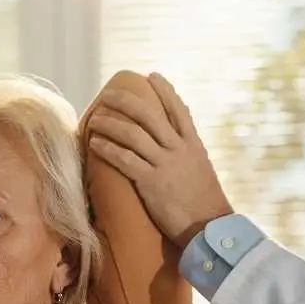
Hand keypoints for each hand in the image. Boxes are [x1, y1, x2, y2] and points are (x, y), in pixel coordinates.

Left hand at [87, 73, 233, 248]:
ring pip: (132, 134)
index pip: (179, 110)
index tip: (151, 76)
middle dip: (125, 101)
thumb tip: (178, 150)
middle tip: (108, 95)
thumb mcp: (202, 173)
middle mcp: (179, 150)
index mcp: (194, 146)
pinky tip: (95, 145)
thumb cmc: (206, 206)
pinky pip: (125, 159)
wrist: (209, 227)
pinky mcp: (152, 183)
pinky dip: (107, 149)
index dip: (165, 91)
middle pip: (149, 114)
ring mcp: (165, 165)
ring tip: (94, 120)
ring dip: (109, 124)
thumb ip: (189, 157)